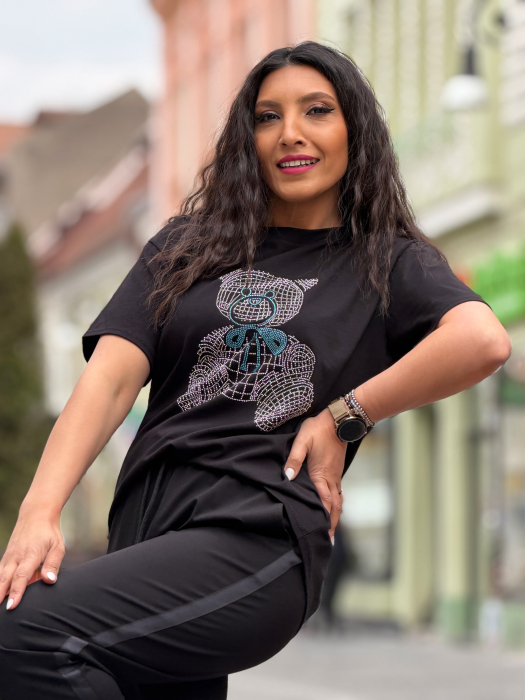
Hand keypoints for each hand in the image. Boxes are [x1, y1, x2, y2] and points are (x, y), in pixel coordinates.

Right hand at [0, 508, 64, 610]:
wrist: (36, 515)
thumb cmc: (49, 533)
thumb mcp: (57, 547)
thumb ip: (53, 564)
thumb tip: (49, 581)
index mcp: (30, 554)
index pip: (21, 576)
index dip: (16, 592)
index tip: (12, 606)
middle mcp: (16, 556)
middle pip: (5, 579)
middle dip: (0, 596)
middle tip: (1, 612)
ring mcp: (9, 556)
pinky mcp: (6, 557)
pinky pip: (0, 572)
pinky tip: (0, 593)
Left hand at [283, 407, 345, 542]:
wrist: (339, 420)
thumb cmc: (318, 429)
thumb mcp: (302, 441)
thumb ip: (294, 460)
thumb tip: (287, 478)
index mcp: (321, 474)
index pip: (323, 502)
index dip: (323, 520)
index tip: (322, 535)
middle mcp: (330, 479)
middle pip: (333, 507)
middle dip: (331, 525)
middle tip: (327, 542)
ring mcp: (335, 475)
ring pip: (337, 501)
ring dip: (334, 516)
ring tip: (331, 531)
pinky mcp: (336, 471)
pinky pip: (338, 493)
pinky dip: (336, 505)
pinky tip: (332, 508)